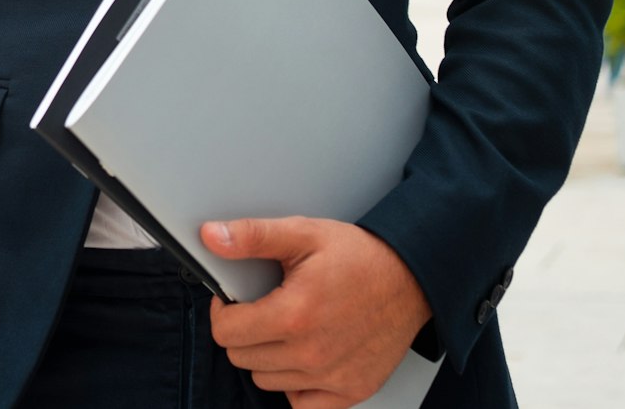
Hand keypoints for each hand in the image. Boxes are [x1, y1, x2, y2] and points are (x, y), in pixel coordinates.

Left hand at [199, 215, 431, 408]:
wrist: (412, 278)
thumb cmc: (360, 257)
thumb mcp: (303, 233)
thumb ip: (252, 236)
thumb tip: (211, 237)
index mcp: (294, 314)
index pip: (226, 332)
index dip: (223, 311)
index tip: (235, 300)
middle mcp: (312, 353)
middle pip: (242, 358)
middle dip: (244, 332)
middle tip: (264, 310)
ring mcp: (333, 377)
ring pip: (266, 381)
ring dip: (268, 357)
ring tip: (288, 329)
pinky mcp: (351, 391)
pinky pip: (301, 405)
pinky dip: (296, 385)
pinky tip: (303, 357)